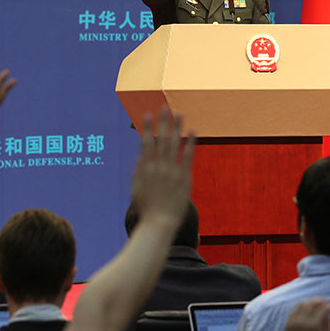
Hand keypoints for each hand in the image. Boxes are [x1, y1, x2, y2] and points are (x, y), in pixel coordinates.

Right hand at [131, 108, 193, 228]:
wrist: (160, 223)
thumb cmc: (147, 209)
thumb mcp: (136, 190)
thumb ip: (137, 173)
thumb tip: (138, 157)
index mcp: (145, 169)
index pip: (146, 143)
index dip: (148, 128)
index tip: (148, 114)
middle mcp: (158, 167)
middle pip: (161, 139)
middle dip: (163, 122)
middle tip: (165, 107)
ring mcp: (171, 171)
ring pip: (174, 144)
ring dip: (177, 127)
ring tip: (179, 114)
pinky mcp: (184, 177)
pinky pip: (188, 156)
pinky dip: (191, 143)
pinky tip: (193, 131)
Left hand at [283, 299, 329, 330]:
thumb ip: (329, 327)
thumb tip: (327, 315)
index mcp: (312, 326)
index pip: (322, 309)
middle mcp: (301, 321)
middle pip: (311, 303)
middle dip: (320, 301)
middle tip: (326, 303)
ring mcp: (293, 322)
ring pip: (302, 304)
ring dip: (311, 302)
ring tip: (317, 305)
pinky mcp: (287, 324)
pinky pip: (294, 310)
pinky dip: (302, 307)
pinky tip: (307, 310)